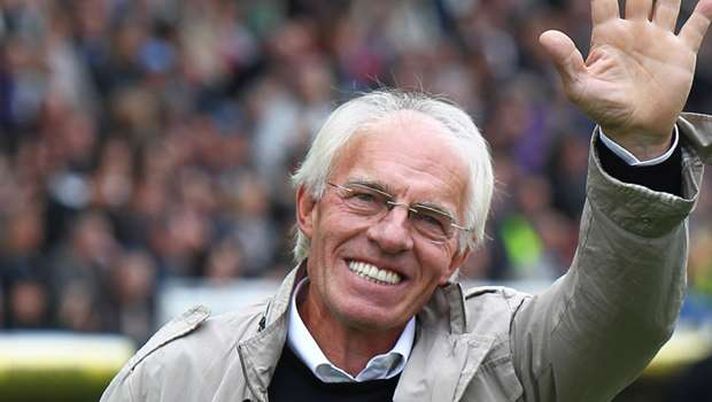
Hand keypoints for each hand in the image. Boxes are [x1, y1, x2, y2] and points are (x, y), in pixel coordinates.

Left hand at [540, 0, 711, 159]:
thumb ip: (565, 61)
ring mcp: (658, 40)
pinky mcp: (681, 53)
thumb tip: (544, 36)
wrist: (635, 130)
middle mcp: (633, 31)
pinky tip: (708, 0)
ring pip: (667, 2)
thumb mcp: (579, 87)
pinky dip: (704, 12)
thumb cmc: (602, 109)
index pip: (603, 0)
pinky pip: (695, 26)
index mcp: (608, 36)